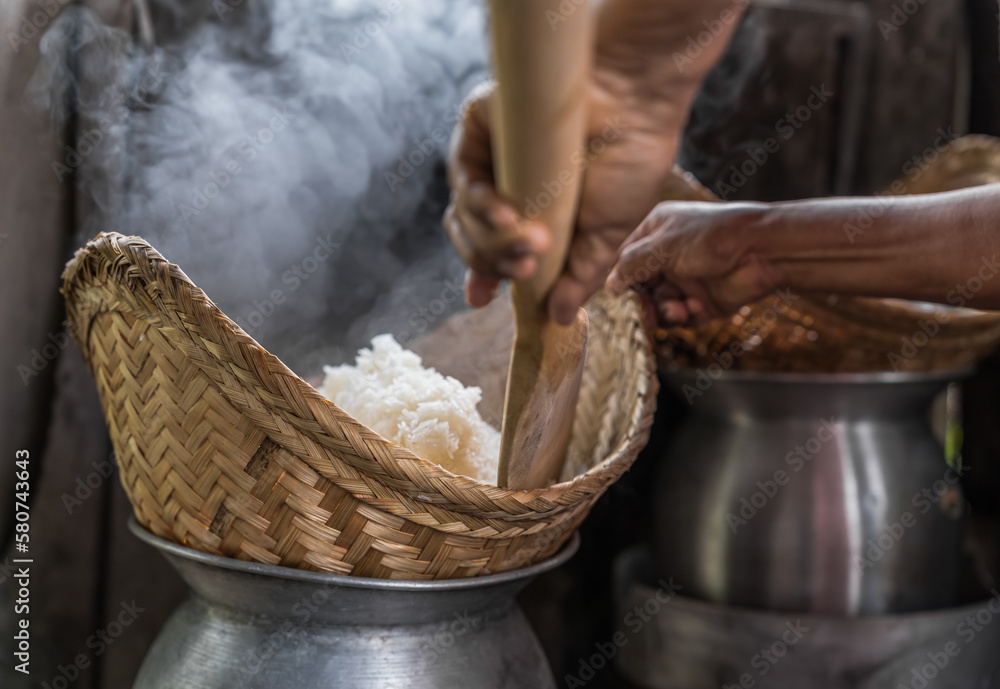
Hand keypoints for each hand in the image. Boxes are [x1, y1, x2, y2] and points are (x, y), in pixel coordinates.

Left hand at [443, 0, 743, 324]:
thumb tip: (557, 318)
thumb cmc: (630, 162)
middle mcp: (508, 188)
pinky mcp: (478, 128)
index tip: (481, 300)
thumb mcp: (606, 237)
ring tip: (533, 241)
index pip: (494, 253)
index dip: (485, 276)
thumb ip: (578, 278)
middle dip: (497, 264)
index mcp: (534, 213)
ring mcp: (491, 159)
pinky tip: (508, 214)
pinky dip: (481, 205)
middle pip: (474, 242)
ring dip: (493, 240)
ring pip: (464, 217)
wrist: (635, 105)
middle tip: (528, 270)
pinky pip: (461, 179)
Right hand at [608, 201, 780, 323]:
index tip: (617, 297)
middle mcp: (670, 255)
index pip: (627, 259)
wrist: (761, 251)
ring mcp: (688, 279)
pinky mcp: (704, 301)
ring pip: (661, 304)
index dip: (621, 279)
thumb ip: (632, 264)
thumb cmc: (711, 237)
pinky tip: (694, 309)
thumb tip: (610, 284)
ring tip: (676, 309)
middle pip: (642, 287)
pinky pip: (683, 316)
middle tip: (643, 315)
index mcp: (657, 232)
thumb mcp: (663, 245)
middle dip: (643, 302)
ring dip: (665, 311)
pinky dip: (685, 316)